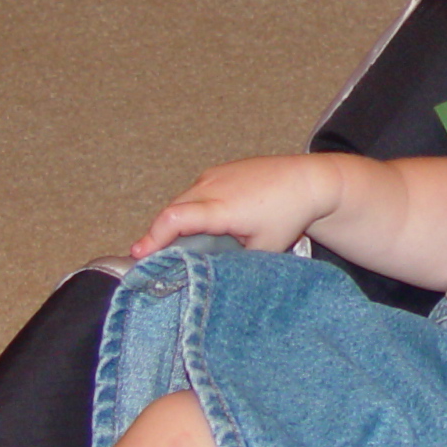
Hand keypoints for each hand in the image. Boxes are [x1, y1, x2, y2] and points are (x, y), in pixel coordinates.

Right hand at [131, 156, 340, 258]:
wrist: (308, 181)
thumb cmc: (289, 214)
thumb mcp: (262, 249)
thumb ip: (233, 262)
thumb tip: (211, 275)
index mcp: (221, 207)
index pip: (174, 219)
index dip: (153, 238)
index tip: (138, 255)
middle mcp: (211, 186)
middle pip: (171, 211)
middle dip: (158, 235)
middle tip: (152, 260)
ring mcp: (214, 175)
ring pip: (182, 201)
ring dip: (175, 223)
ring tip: (174, 246)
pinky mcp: (219, 171)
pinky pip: (194, 193)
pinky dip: (188, 210)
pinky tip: (198, 228)